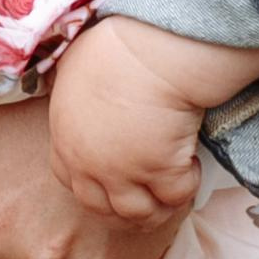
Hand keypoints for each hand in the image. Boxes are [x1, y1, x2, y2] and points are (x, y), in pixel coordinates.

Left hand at [47, 19, 209, 225]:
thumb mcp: (73, 66)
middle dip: (124, 209)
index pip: (69, 180)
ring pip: (139, 213)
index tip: (111, 182)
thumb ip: (73, 90)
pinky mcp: (159, 170)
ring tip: (172, 191)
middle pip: (102, 208)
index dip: (93, 186)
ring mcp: (123, 171)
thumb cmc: (115, 44)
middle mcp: (89, 163)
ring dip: (158, 208)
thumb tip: (82, 86)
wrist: (149, 50)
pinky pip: (175, 196)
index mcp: (65, 137)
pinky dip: (187, 186)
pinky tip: (194, 165)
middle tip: (148, 198)